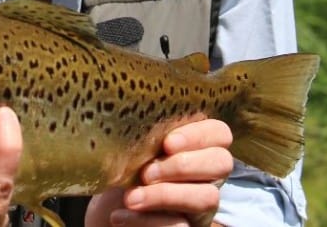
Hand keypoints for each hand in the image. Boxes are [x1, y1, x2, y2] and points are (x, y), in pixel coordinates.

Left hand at [85, 118, 233, 226]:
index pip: (219, 132)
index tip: (167, 143)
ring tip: (130, 197)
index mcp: (196, 146)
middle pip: (222, 162)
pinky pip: (181, 226)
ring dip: (165, 195)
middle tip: (146, 172)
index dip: (199, 135)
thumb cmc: (120, 170)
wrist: (104, 210)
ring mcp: (201, 206)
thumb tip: (135, 110)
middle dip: (183, 165)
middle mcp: (207, 176)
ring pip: (207, 197)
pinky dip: (148, 221)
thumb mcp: (131, 147)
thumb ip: (144, 132)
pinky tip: (119, 215)